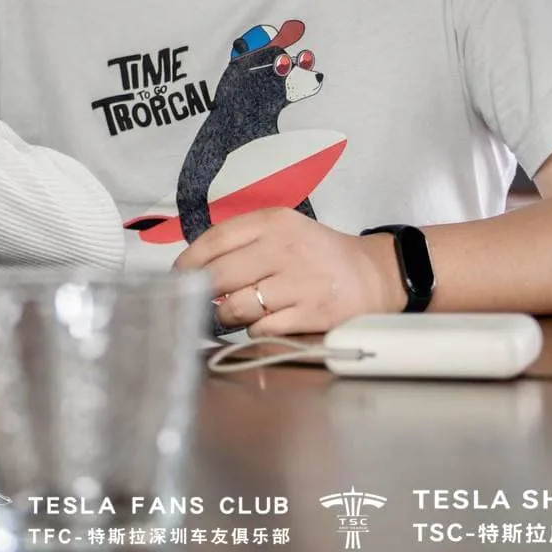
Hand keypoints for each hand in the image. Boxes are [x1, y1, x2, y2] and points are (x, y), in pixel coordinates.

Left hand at [173, 208, 404, 337]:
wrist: (372, 274)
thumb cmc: (316, 253)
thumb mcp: (281, 230)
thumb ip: (241, 242)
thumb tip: (194, 267)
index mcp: (273, 222)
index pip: (214, 240)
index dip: (188, 262)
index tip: (178, 276)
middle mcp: (284, 248)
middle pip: (219, 275)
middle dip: (202, 293)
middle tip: (198, 301)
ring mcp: (299, 282)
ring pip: (237, 306)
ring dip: (225, 316)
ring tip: (229, 314)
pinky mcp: (312, 313)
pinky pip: (262, 328)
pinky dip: (253, 329)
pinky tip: (260, 322)